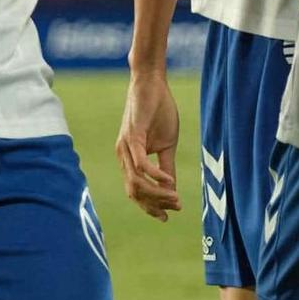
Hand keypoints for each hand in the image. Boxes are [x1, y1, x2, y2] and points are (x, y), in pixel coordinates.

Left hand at [115, 70, 181, 220]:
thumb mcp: (167, 145)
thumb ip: (167, 167)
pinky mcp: (133, 136)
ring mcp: (126, 147)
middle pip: (134, 191)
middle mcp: (123, 156)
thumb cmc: (159, 111)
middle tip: (175, 208)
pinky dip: (155, 175)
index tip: (169, 215)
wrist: (152, 84)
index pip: (136, 191)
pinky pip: (141, 163)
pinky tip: (170, 181)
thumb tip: (172, 189)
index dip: (151, 206)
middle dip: (155, 204)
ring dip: (157, 193)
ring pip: (137, 181)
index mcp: (129, 159)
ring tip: (175, 197)